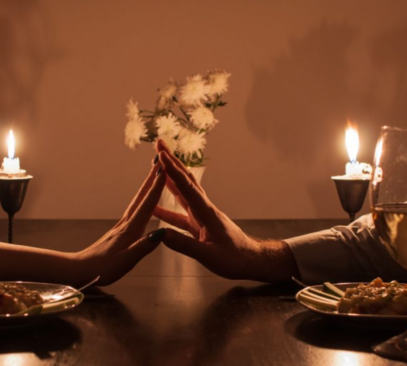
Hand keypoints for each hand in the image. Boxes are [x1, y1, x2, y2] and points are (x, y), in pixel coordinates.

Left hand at [75, 162, 166, 285]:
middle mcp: (126, 223)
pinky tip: (146, 199)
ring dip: (148, 185)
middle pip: (141, 196)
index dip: (157, 188)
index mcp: (130, 230)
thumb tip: (162, 232)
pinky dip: (144, 198)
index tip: (165, 170)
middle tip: (160, 160)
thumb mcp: (125, 262)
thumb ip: (143, 247)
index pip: (147, 205)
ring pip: (138, 200)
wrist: (79, 269)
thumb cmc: (102, 269)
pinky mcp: (120, 230)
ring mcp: (122, 225)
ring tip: (156, 173)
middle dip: (152, 177)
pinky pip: (136, 208)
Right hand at [154, 141, 298, 282]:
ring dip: (169, 177)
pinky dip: (166, 207)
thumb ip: (184, 245)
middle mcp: (204, 209)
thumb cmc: (235, 259)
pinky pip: (180, 212)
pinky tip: (154, 207)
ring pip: (182, 192)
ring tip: (155, 164)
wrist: (252, 261)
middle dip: (171, 162)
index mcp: (206, 213)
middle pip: (185, 180)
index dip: (173, 171)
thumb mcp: (209, 256)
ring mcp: (201, 216)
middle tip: (159, 144)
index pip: (187, 188)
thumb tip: (160, 234)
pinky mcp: (199, 225)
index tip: (161, 155)